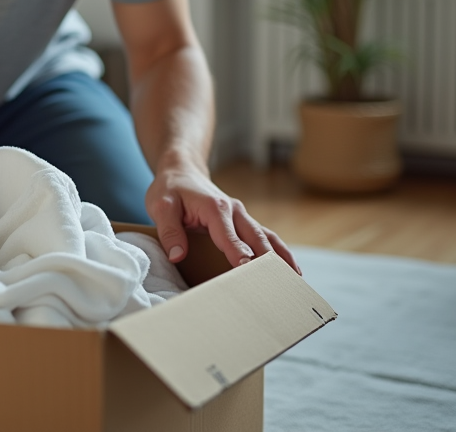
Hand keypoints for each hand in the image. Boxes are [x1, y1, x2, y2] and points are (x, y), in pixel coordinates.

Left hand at [144, 163, 300, 274]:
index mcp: (215, 208)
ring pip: (266, 237)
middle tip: (279, 284)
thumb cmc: (170, 189)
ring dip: (281, 257)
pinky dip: (279, 251)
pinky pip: (265, 236)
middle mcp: (234, 211)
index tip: (247, 271)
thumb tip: (177, 255)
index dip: (238, 254)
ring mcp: (241, 216)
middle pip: (256, 238)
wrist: (182, 170)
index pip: (229, 236)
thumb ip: (169, 231)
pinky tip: (289, 267)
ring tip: (294, 279)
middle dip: (268, 261)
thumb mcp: (160, 206)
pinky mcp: (242, 221)